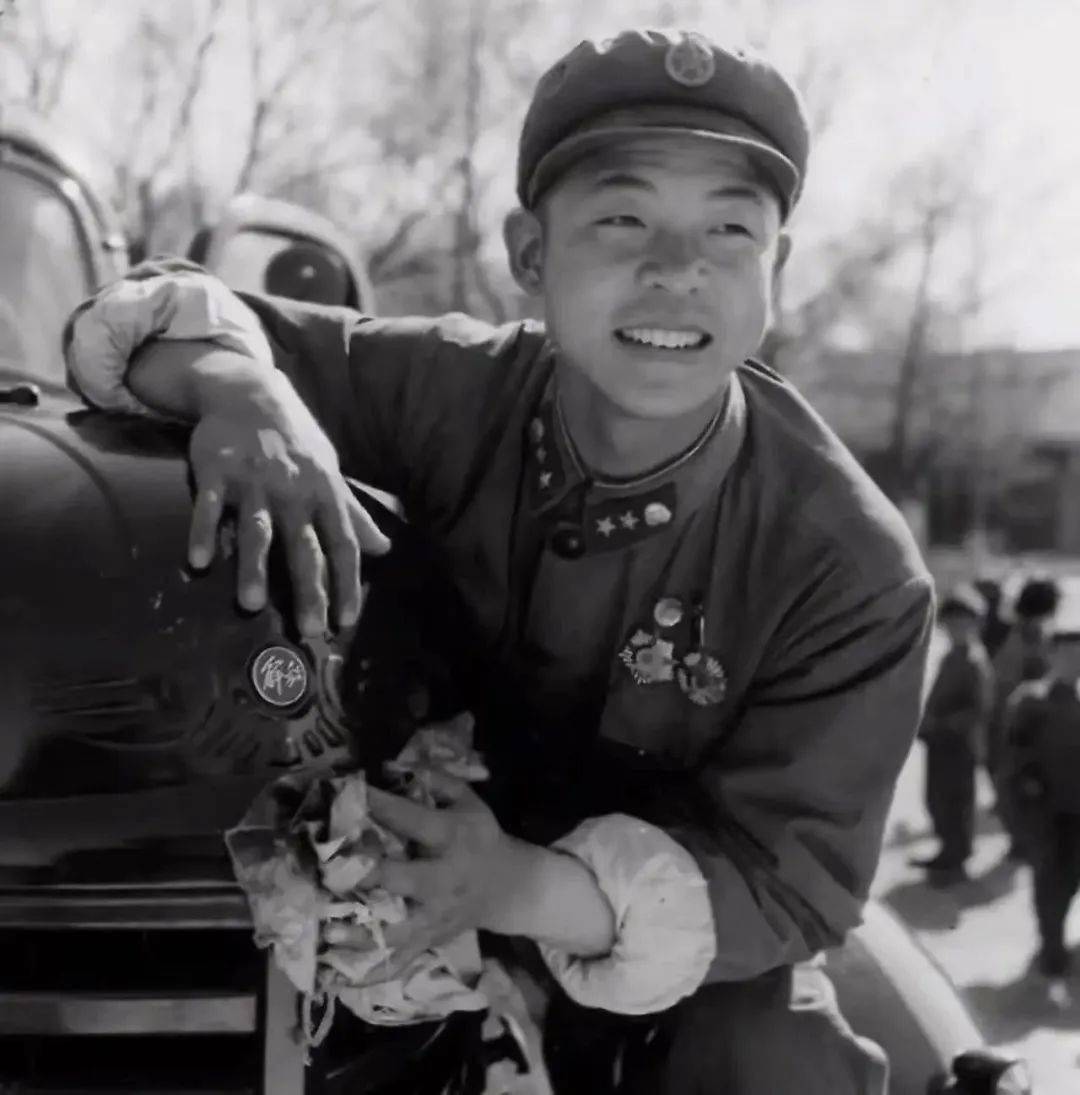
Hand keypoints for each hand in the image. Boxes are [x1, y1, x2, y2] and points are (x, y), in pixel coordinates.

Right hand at [183, 367, 390, 634]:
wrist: (249, 391)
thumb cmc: (296, 441)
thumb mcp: (330, 473)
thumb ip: (353, 514)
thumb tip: (385, 549)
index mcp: (324, 493)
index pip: (343, 544)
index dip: (348, 582)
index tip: (348, 620)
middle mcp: (293, 491)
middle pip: (304, 546)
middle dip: (308, 589)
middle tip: (309, 630)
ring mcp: (254, 481)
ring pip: (257, 530)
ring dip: (255, 567)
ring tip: (252, 605)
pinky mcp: (216, 470)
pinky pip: (209, 506)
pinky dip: (203, 532)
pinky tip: (198, 562)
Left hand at [320, 773, 513, 985]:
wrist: (508, 887)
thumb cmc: (479, 835)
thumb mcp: (468, 800)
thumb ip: (436, 780)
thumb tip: (393, 766)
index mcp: (452, 838)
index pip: (413, 820)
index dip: (380, 806)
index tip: (346, 794)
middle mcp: (443, 880)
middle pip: (403, 879)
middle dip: (366, 875)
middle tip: (327, 867)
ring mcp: (435, 917)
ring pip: (396, 930)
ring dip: (360, 932)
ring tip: (323, 931)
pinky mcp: (428, 941)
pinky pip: (398, 962)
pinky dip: (369, 972)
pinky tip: (335, 977)